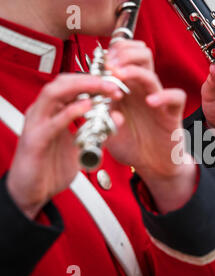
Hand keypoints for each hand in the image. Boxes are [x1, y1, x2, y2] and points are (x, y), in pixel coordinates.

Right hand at [7, 74, 121, 218]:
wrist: (33, 192)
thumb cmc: (52, 167)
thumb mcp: (83, 146)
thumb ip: (99, 132)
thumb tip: (118, 117)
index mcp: (52, 111)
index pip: (71, 85)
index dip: (93, 80)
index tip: (116, 84)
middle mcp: (42, 113)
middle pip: (63, 83)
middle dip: (90, 79)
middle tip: (114, 84)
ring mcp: (36, 124)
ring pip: (53, 93)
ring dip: (81, 88)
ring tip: (103, 89)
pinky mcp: (34, 141)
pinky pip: (52, 122)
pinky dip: (70, 112)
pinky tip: (87, 107)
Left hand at [105, 40, 195, 212]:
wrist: (152, 166)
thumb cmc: (132, 145)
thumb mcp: (107, 126)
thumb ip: (98, 110)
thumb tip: (89, 94)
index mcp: (127, 88)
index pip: (125, 55)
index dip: (112, 53)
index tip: (100, 63)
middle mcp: (143, 90)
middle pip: (142, 54)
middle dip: (124, 53)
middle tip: (110, 66)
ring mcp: (158, 100)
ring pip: (152, 72)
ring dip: (135, 70)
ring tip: (121, 76)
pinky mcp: (172, 114)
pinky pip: (176, 97)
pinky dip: (164, 96)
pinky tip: (150, 102)